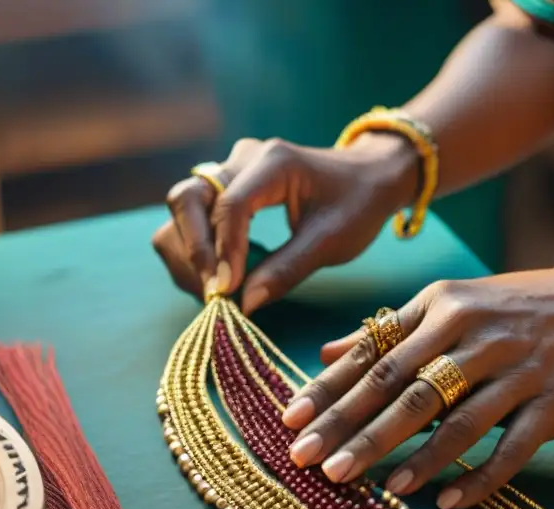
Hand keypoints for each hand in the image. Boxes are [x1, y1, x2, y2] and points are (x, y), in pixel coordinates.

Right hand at [152, 134, 417, 314]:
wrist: (369, 178)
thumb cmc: (358, 205)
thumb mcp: (331, 243)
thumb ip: (286, 271)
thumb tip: (243, 304)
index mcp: (275, 162)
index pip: (230, 205)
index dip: (223, 252)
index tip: (226, 292)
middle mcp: (244, 158)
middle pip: (188, 198)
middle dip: (194, 250)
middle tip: (214, 293)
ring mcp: (231, 169)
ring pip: (183, 208)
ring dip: (189, 252)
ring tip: (218, 290)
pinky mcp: (227, 187)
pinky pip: (194, 216)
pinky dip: (198, 250)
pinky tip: (222, 277)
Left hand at [280, 271, 553, 508]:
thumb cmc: (515, 309)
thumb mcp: (451, 302)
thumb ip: (389, 330)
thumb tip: (325, 353)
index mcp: (442, 306)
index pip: (374, 353)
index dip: (330, 389)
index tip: (291, 421)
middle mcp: (475, 334)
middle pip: (405, 388)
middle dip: (354, 427)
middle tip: (312, 462)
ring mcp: (517, 370)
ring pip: (455, 419)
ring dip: (413, 456)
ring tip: (374, 487)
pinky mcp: (552, 404)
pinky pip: (510, 448)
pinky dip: (479, 477)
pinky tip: (447, 503)